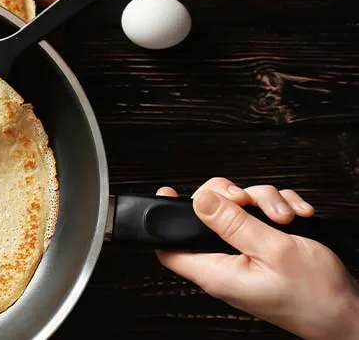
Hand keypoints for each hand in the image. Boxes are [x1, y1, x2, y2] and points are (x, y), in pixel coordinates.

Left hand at [156, 178, 358, 339]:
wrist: (350, 312)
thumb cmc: (315, 294)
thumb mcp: (273, 250)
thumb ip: (233, 224)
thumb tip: (200, 200)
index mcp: (216, 272)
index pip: (170, 247)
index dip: (166, 218)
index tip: (170, 193)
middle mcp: (226, 265)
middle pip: (207, 216)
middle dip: (231, 197)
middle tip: (249, 200)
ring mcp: (245, 258)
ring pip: (238, 211)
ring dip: (264, 202)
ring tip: (286, 216)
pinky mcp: (264, 253)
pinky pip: (261, 219)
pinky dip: (278, 210)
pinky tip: (297, 218)